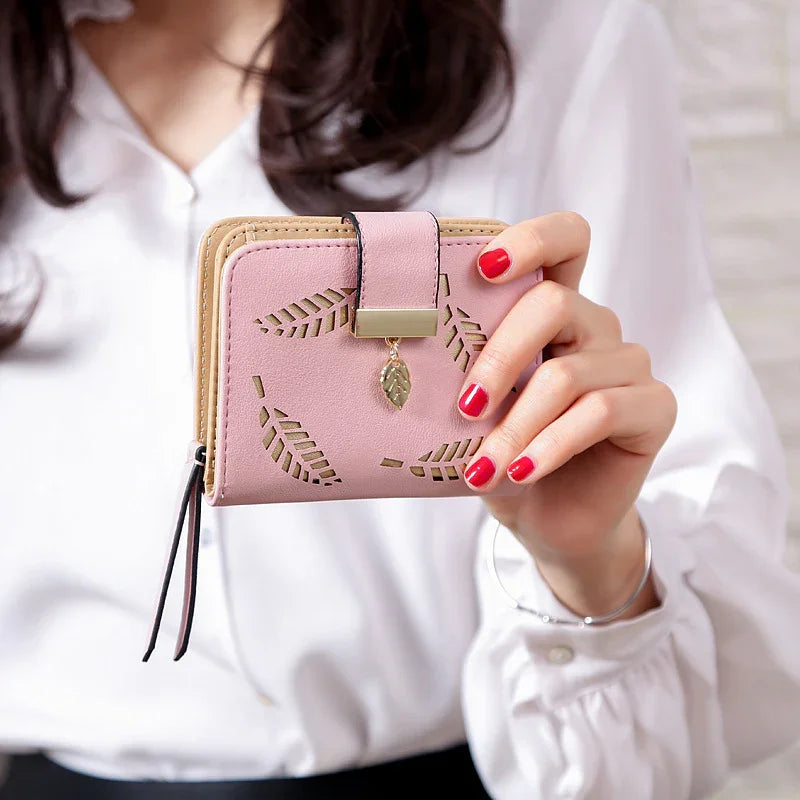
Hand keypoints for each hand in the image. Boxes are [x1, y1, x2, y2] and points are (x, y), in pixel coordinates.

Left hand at [459, 212, 676, 619]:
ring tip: (481, 467)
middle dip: (500, 357)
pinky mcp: (654, 407)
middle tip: (465, 405)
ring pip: (568, 374)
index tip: (484, 268)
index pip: (565, 241)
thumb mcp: (474, 411)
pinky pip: (602, 412)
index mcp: (553, 312)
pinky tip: (520, 472)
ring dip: (516, 425)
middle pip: (555, 304)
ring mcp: (628, 365)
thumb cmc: (504, 453)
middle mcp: (595, 327)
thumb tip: (406, 351)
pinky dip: (551, 445)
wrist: (548, 520)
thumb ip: (461, 373)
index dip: (532, 240)